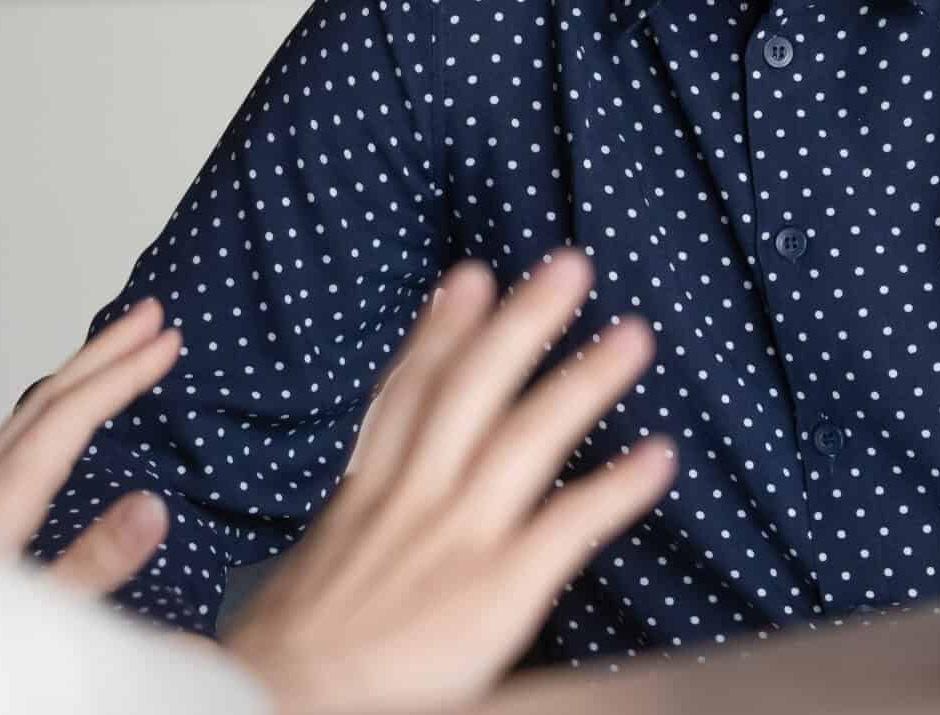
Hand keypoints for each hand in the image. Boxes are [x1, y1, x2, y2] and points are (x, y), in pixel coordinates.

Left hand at [0, 297, 182, 594]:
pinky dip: (52, 407)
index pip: (67, 420)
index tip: (166, 343)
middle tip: (151, 312)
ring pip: (24, 413)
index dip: (121, 375)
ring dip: (78, 374)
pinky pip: (12, 435)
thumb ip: (92, 564)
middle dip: (104, 350)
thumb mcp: (35, 617)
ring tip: (119, 350)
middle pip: (44, 399)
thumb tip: (151, 506)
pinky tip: (62, 419)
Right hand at [226, 249, 675, 714]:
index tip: (471, 278)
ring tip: (631, 335)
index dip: (442, 332)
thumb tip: (352, 526)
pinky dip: (616, 487)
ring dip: (583, 380)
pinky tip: (658, 456)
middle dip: (523, 322)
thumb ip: (349, 533)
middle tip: (569, 267)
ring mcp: (458, 537)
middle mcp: (414, 499)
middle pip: (473, 388)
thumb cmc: (288, 659)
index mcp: (366, 495)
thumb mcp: (310, 569)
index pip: (408, 394)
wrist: (281, 702)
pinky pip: (568, 525)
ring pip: (527, 436)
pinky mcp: (497, 588)